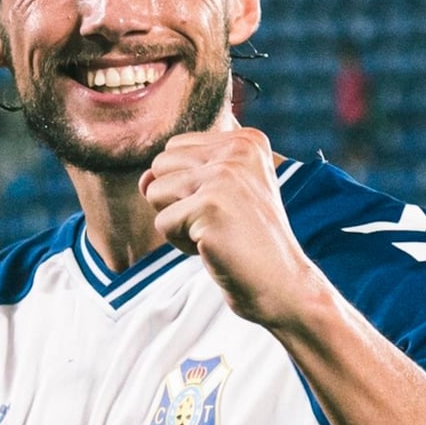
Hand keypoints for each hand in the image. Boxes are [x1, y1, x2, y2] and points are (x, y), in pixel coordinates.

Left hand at [139, 127, 322, 327]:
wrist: (281, 284)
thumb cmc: (246, 242)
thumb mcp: (216, 196)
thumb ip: (177, 176)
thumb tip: (143, 179)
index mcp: (245, 140)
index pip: (176, 148)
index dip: (188, 185)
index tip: (224, 206)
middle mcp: (237, 150)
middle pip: (161, 164)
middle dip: (176, 200)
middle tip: (217, 221)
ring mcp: (224, 176)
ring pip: (155, 191)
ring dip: (177, 222)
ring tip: (215, 233)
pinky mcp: (210, 206)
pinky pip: (162, 223)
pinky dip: (181, 244)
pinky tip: (213, 247)